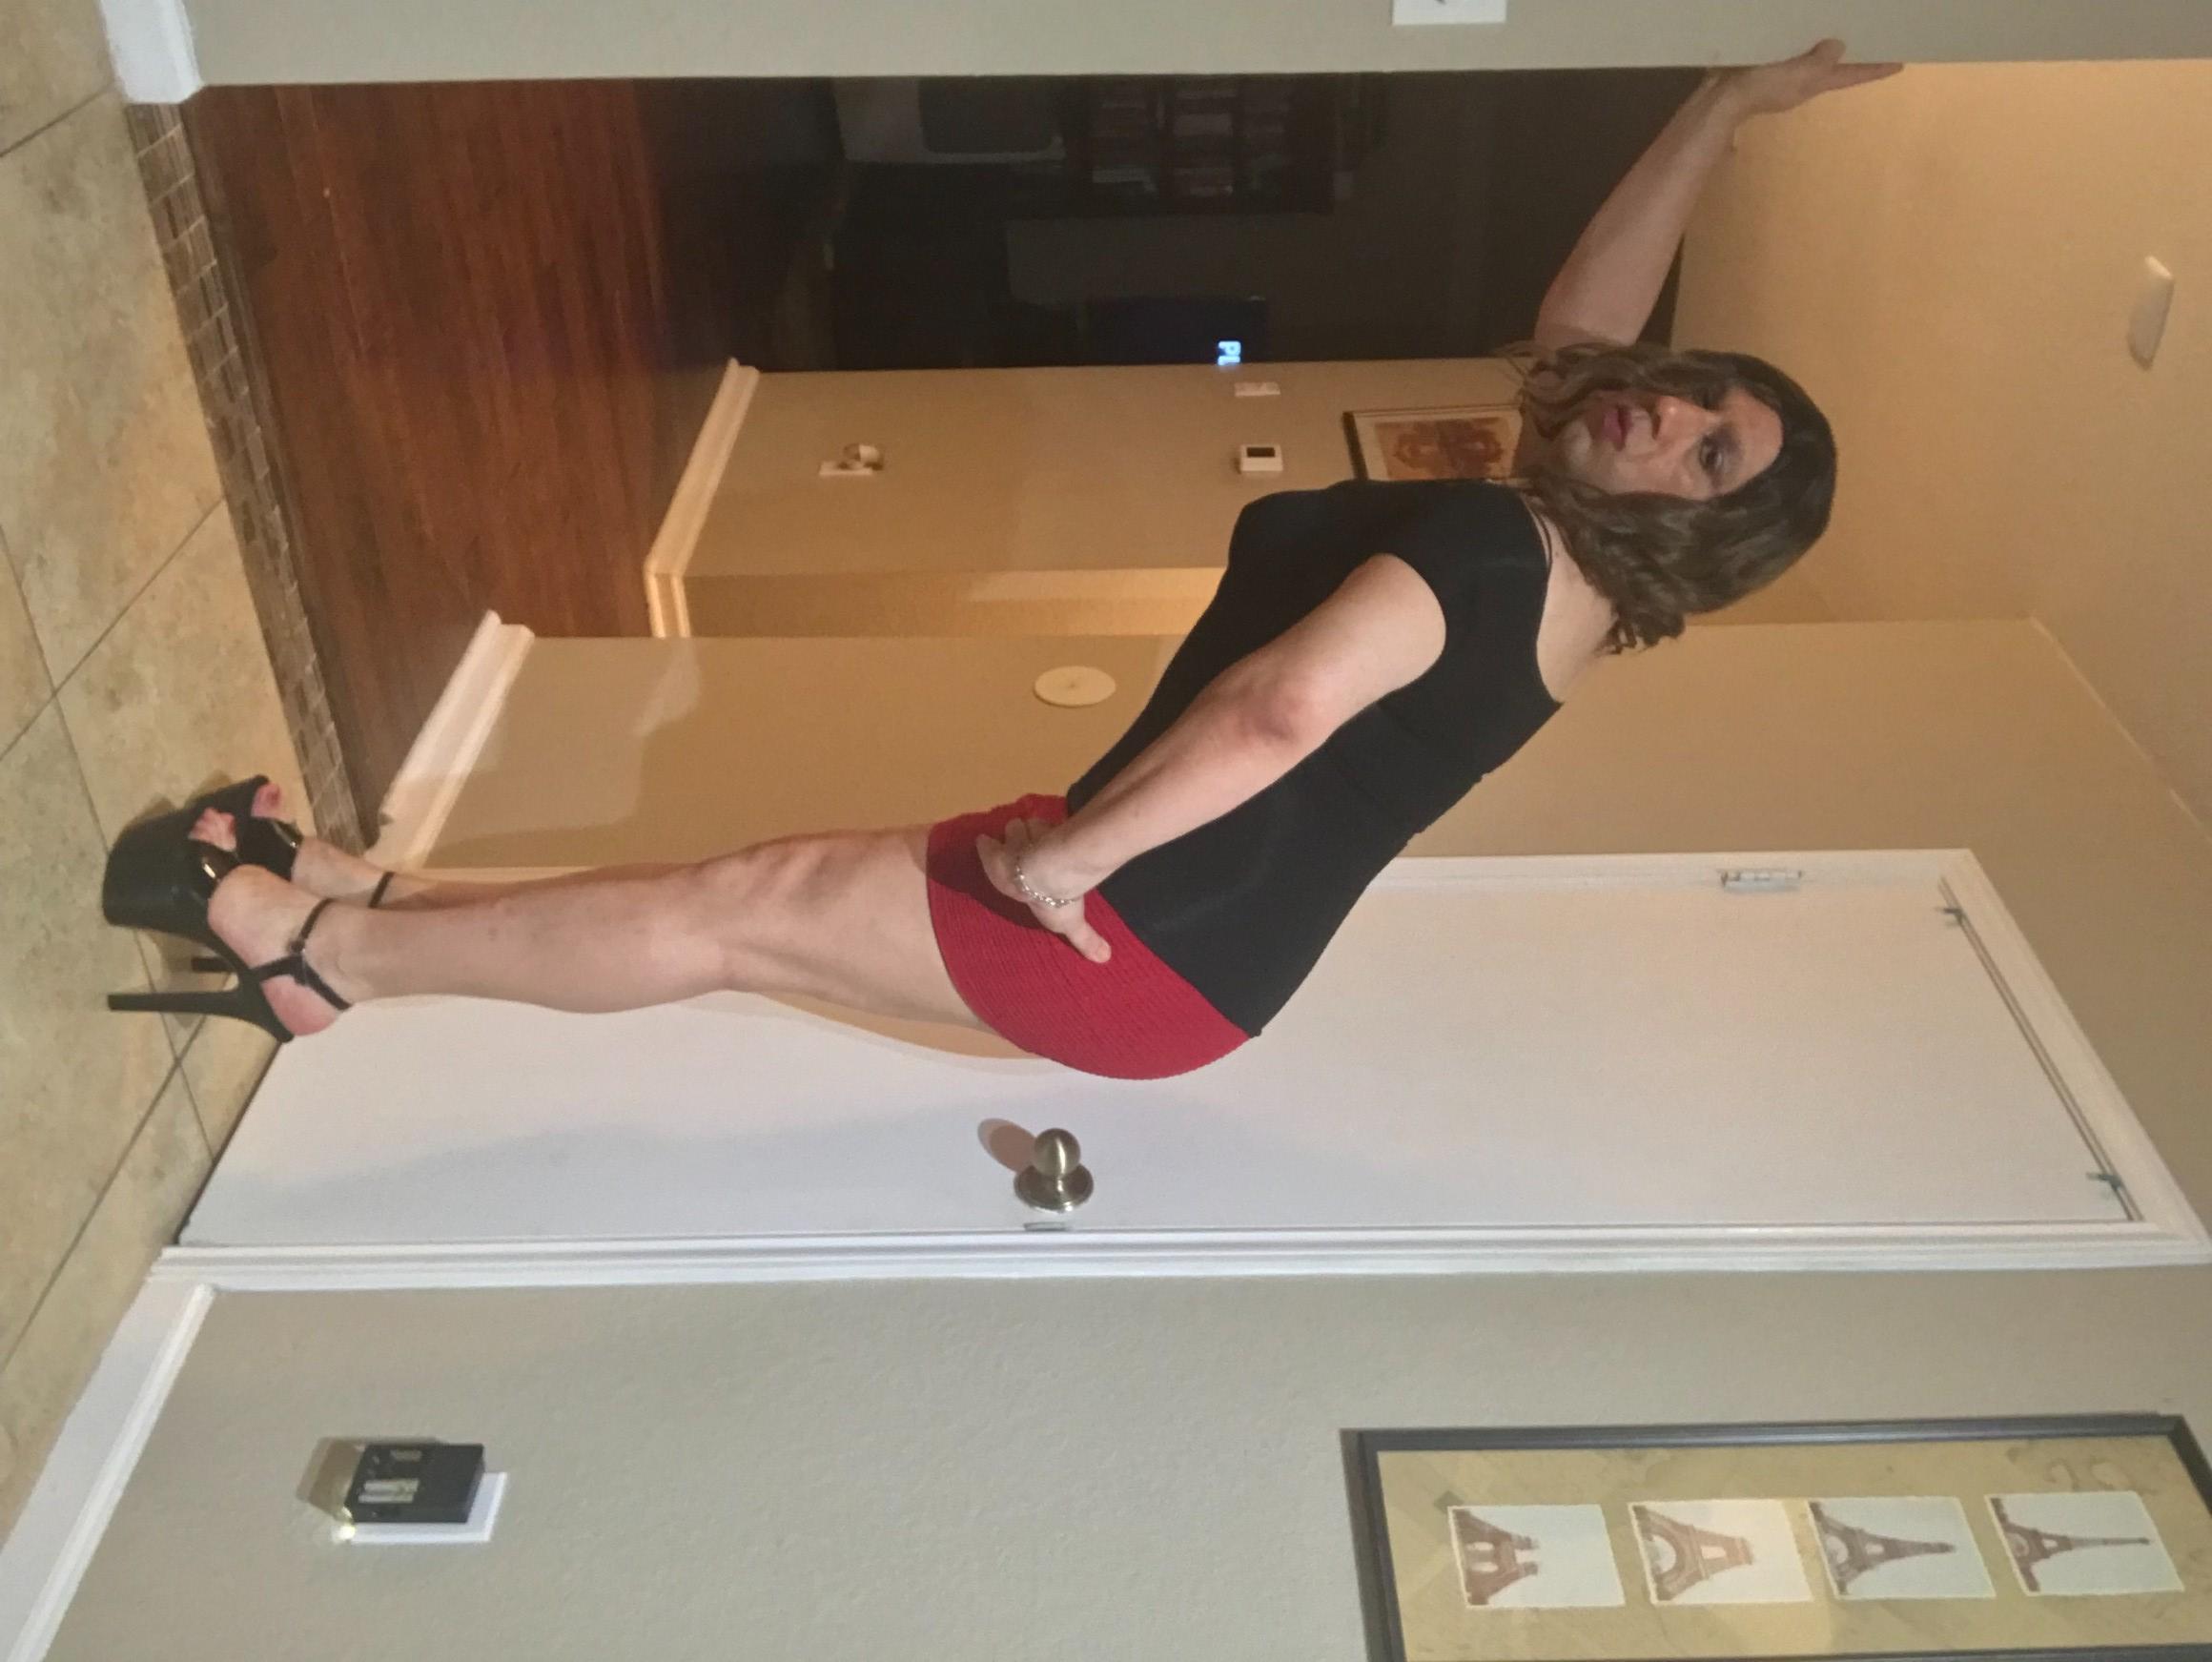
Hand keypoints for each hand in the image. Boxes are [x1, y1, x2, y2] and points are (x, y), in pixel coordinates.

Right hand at [975, 817, 1112, 965]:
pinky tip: (1062, 829)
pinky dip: (1048, 824)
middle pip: (1009, 832)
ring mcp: (1015, 838)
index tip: (1009, 853)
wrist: (1049, 875)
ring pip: (1022, 823)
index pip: (989, 852)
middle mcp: (1003, 856)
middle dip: (1020, 835)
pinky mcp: (1031, 825)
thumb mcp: (1067, 925)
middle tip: (1038, 845)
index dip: (998, 851)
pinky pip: (1035, 818)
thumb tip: (1104, 958)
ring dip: (1036, 829)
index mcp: (1001, 878)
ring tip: (1053, 839)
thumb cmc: (1048, 901)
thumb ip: (1084, 938)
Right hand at [1712, 39, 1902, 119]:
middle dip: (1853, 55)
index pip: (1853, 75)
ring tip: (1840, 27)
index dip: (1876, 70)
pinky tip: (1800, 29)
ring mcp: (1783, 76)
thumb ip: (1819, 61)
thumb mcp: (1797, 74)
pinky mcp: (1764, 69)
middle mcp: (1804, 82)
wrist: (1719, 101)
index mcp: (1815, 84)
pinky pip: (1790, 53)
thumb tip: (1838, 45)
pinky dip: (1799, 43)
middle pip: (1835, 67)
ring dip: (1825, 47)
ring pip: (1812, 58)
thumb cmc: (1761, 88)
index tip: (1901, 64)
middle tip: (1872, 39)